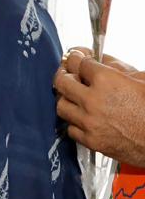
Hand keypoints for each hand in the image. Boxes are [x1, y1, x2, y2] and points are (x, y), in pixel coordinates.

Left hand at [55, 47, 144, 167]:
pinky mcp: (91, 141)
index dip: (77, 57)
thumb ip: (117, 67)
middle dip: (64, 74)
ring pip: (61, 105)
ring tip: (74, 97)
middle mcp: (93, 100)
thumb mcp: (141, 79)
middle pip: (61, 81)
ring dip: (66, 98)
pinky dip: (74, 121)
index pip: (78, 62)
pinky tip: (82, 118)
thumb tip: (99, 58)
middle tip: (67, 73)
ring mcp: (89, 122)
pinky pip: (70, 128)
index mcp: (107, 81)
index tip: (76, 57)